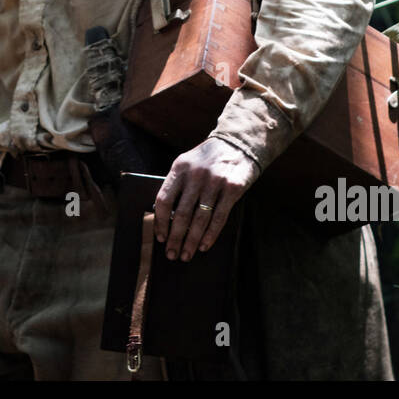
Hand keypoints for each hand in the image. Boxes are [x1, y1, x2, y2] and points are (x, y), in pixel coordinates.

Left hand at [154, 137, 257, 261]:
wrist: (239, 143)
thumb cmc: (208, 157)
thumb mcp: (187, 162)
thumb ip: (177, 183)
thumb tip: (164, 215)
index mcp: (180, 168)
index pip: (164, 200)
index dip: (160, 222)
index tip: (160, 237)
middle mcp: (196, 175)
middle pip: (181, 214)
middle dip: (175, 238)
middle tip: (172, 254)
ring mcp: (215, 182)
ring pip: (199, 219)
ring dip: (191, 241)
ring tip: (186, 255)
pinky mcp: (233, 189)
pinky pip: (219, 217)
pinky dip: (210, 235)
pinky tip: (203, 245)